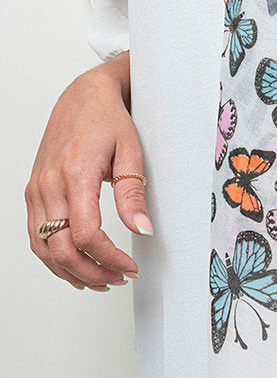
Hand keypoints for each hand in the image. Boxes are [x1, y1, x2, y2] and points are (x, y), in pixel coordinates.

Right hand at [25, 54, 149, 291]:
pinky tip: (76, 265)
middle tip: (118, 278)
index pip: (85, 234)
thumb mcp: (131, 153)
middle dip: (91, 272)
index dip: (109, 258)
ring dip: (70, 271)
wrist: (83, 97)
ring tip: (101, 279)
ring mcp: (36, 190)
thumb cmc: (107, 120)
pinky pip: (36, 235)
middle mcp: (49, 185)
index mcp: (75, 174)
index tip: (130, 266)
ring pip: (43, 248)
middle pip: (60, 249)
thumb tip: (142, 230)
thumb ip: (133, 195)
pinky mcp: (33, 192)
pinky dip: (53, 257)